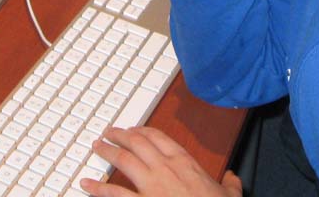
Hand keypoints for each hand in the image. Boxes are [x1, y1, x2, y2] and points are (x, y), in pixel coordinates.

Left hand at [80, 127, 242, 196]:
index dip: (143, 131)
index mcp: (184, 162)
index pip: (159, 137)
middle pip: (137, 142)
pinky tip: (85, 184)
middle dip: (120, 135)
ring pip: (123, 160)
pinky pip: (114, 194)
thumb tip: (233, 178)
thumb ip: (229, 183)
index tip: (134, 129)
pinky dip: (97, 187)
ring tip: (96, 147)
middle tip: (109, 132)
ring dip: (107, 151)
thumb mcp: (229, 194)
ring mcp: (151, 185)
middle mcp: (164, 168)